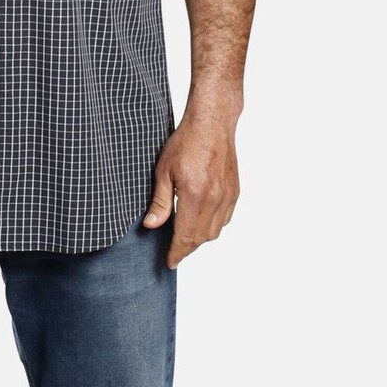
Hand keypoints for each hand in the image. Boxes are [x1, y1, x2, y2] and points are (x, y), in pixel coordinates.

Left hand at [142, 109, 239, 268]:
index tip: (169, 262)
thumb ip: (159, 201)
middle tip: (173, 252)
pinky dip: (213, 226)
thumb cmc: (186, 142)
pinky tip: (201, 221)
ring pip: (215, 231)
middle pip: (201, 238)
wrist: (212, 124)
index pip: (185, 236)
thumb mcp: (163, 170)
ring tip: (185, 238)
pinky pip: (225, 219)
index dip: (176, 252)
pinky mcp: (234, 192)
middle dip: (186, 249)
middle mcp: (214, 199)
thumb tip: (151, 225)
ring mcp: (227, 196)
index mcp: (194, 195)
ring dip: (200, 239)